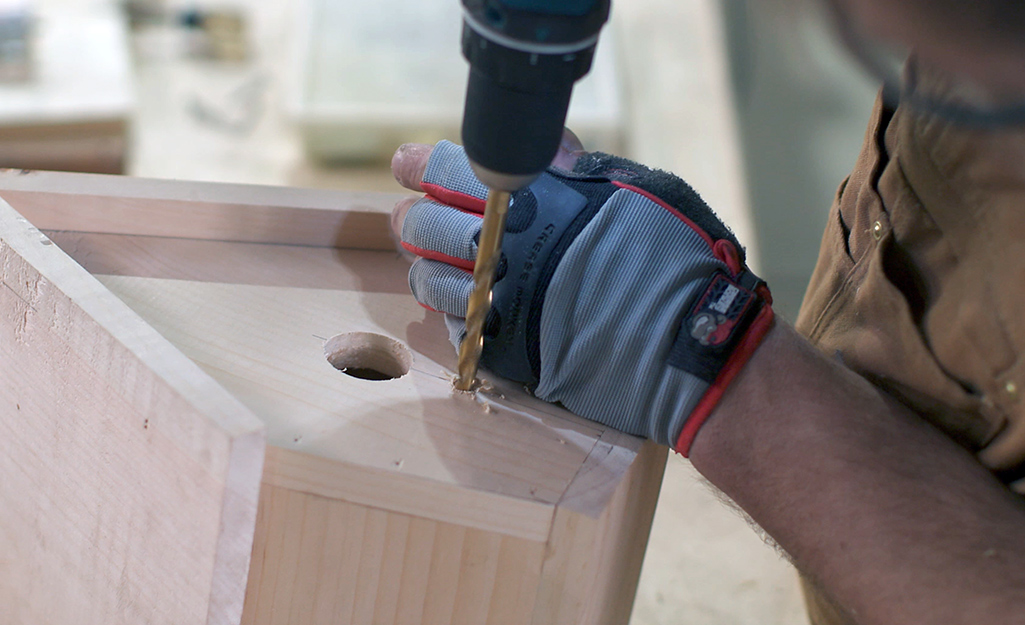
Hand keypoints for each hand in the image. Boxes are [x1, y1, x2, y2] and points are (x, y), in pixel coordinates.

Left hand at [391, 138, 773, 453]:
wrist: (692, 347)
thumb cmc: (679, 259)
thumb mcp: (640, 191)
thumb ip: (582, 169)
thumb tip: (549, 149)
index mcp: (535, 200)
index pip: (453, 170)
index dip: (423, 166)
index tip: (408, 167)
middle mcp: (508, 249)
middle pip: (427, 227)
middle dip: (414, 219)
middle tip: (411, 220)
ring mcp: (502, 305)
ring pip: (431, 284)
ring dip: (426, 271)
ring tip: (434, 267)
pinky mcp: (505, 353)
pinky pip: (457, 332)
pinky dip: (454, 316)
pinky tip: (470, 309)